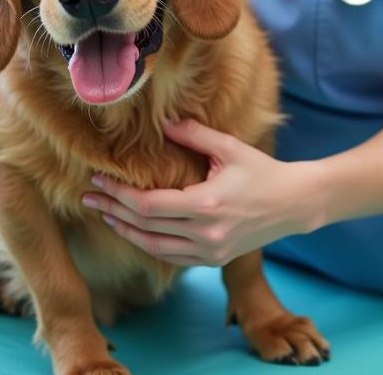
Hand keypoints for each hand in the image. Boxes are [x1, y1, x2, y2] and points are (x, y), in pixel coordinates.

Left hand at [81, 119, 317, 266]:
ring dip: (125, 231)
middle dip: (112, 210)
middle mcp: (205, 234)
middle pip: (145, 227)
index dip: (119, 194)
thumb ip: (193, 133)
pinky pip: (170, 257)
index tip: (99, 180)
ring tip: (104, 214)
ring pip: (153, 247)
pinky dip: (147, 244)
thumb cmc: (262, 171)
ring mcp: (209, 252)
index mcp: (207, 205)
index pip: (149, 205)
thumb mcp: (229, 147)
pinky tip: (133, 230)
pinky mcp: (213, 261)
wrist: (293, 204)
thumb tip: (161, 121)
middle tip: (89, 196)